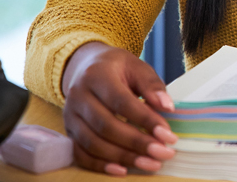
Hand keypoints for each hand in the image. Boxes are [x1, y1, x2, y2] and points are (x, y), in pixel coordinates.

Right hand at [61, 42, 177, 175]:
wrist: (85, 66)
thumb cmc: (116, 67)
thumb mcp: (137, 66)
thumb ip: (152, 85)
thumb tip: (167, 107)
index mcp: (97, 75)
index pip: (121, 102)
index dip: (145, 120)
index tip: (167, 134)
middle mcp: (78, 96)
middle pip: (106, 126)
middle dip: (137, 143)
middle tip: (164, 153)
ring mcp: (70, 116)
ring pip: (93, 143)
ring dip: (123, 157)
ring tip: (151, 164)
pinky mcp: (68, 132)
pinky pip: (81, 154)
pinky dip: (100, 165)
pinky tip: (123, 170)